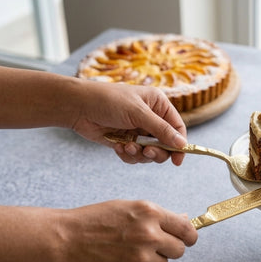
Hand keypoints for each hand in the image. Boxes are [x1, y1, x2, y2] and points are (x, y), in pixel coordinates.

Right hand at [59, 200, 197, 261]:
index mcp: (151, 214)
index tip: (188, 240)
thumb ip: (159, 217)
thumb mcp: (130, 208)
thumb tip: (185, 222)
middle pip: (179, 251)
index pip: (187, 230)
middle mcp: (149, 235)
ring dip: (150, 261)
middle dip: (168, 249)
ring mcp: (140, 259)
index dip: (189, 236)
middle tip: (150, 245)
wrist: (66, 239)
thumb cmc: (97, 220)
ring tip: (126, 251)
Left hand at [72, 81, 186, 165]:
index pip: (177, 127)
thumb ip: (161, 130)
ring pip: (150, 153)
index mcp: (158, 105)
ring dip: (139, 154)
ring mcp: (138, 131)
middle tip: (146, 152)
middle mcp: (151, 118)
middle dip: (156, 151)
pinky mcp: (126, 141)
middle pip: (166, 144)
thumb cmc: (108, 101)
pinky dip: (128, 155)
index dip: (180, 144)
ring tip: (126, 147)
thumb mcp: (138, 113)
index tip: (178, 160)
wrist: (78, 107)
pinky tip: (117, 146)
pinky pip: (135, 156)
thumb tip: (182, 144)